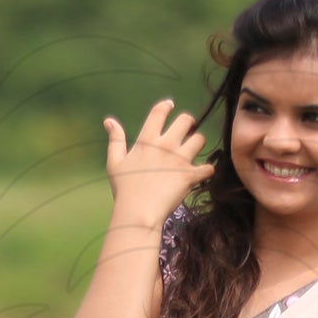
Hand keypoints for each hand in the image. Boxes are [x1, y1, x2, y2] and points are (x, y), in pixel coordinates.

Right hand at [103, 98, 214, 221]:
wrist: (138, 212)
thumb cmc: (124, 189)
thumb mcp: (114, 162)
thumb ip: (115, 139)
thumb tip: (109, 121)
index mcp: (147, 140)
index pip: (159, 113)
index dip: (166, 106)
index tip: (170, 105)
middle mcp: (166, 145)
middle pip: (186, 120)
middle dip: (188, 122)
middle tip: (187, 130)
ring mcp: (180, 160)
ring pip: (200, 139)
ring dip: (198, 143)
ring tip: (193, 151)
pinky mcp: (190, 176)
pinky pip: (208, 167)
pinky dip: (207, 170)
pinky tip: (203, 172)